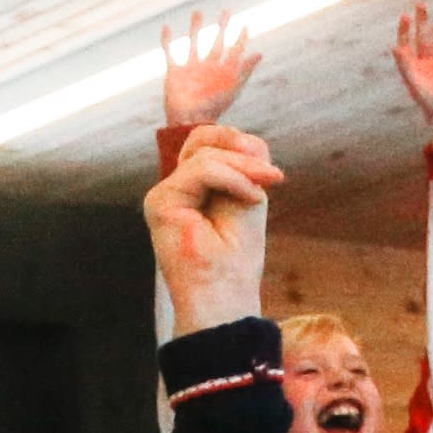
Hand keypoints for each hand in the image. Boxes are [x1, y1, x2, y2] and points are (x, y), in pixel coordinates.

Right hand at [145, 124, 283, 331]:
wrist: (224, 296)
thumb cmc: (237, 255)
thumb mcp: (249, 194)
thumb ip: (244, 161)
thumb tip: (245, 139)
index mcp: (193, 187)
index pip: (209, 141)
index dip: (240, 144)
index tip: (274, 175)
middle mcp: (174, 188)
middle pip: (203, 137)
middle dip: (241, 149)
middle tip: (271, 177)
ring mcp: (163, 195)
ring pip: (204, 153)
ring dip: (243, 169)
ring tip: (260, 195)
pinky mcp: (158, 202)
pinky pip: (201, 170)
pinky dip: (232, 179)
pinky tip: (250, 199)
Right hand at [159, 13, 256, 133]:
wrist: (188, 123)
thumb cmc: (212, 109)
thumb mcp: (231, 88)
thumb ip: (245, 70)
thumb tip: (260, 53)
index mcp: (222, 72)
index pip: (234, 51)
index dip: (240, 39)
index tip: (245, 26)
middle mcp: (207, 68)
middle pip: (217, 43)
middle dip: (222, 28)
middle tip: (227, 11)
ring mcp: (190, 69)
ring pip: (194, 43)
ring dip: (196, 28)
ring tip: (198, 12)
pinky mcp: (174, 72)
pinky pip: (170, 53)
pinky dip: (167, 41)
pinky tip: (166, 27)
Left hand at [390, 2, 432, 147]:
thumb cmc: (430, 106)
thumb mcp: (416, 84)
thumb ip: (405, 65)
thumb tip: (394, 47)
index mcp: (413, 69)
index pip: (407, 45)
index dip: (405, 31)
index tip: (405, 16)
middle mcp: (426, 65)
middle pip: (423, 38)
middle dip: (422, 22)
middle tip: (421, 4)